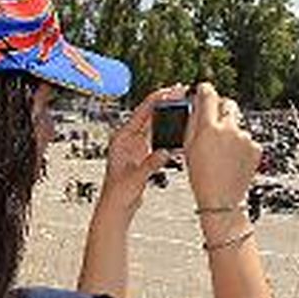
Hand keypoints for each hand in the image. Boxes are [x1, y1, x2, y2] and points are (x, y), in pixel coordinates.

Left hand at [98, 85, 185, 218]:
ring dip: (167, 115)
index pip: (141, 113)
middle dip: (165, 102)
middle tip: (181, 91)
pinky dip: (168, 131)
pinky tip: (179, 127)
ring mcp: (136, 145)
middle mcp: (128, 139)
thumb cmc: (118, 194)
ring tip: (182, 104)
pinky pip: (158, 137)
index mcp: (122, 139)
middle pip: (149, 114)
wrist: (116, 207)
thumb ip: (150, 164)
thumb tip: (166, 152)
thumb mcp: (135, 178)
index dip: (157, 99)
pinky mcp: (143, 153)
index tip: (171, 90)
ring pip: (155, 124)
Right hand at [185, 83, 261, 215]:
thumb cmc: (201, 176)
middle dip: (221, 108)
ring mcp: (245, 138)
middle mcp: (229, 129)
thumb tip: (196, 103)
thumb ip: (192, 121)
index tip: (203, 90)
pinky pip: (247, 138)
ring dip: (231, 131)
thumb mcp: (188, 147)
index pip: (208, 94)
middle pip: (228, 103)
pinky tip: (232, 159)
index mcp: (209, 127)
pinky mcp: (256, 147)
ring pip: (237, 124)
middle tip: (214, 120)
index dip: (204, 90)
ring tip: (222, 152)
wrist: (222, 199)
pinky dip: (241, 144)